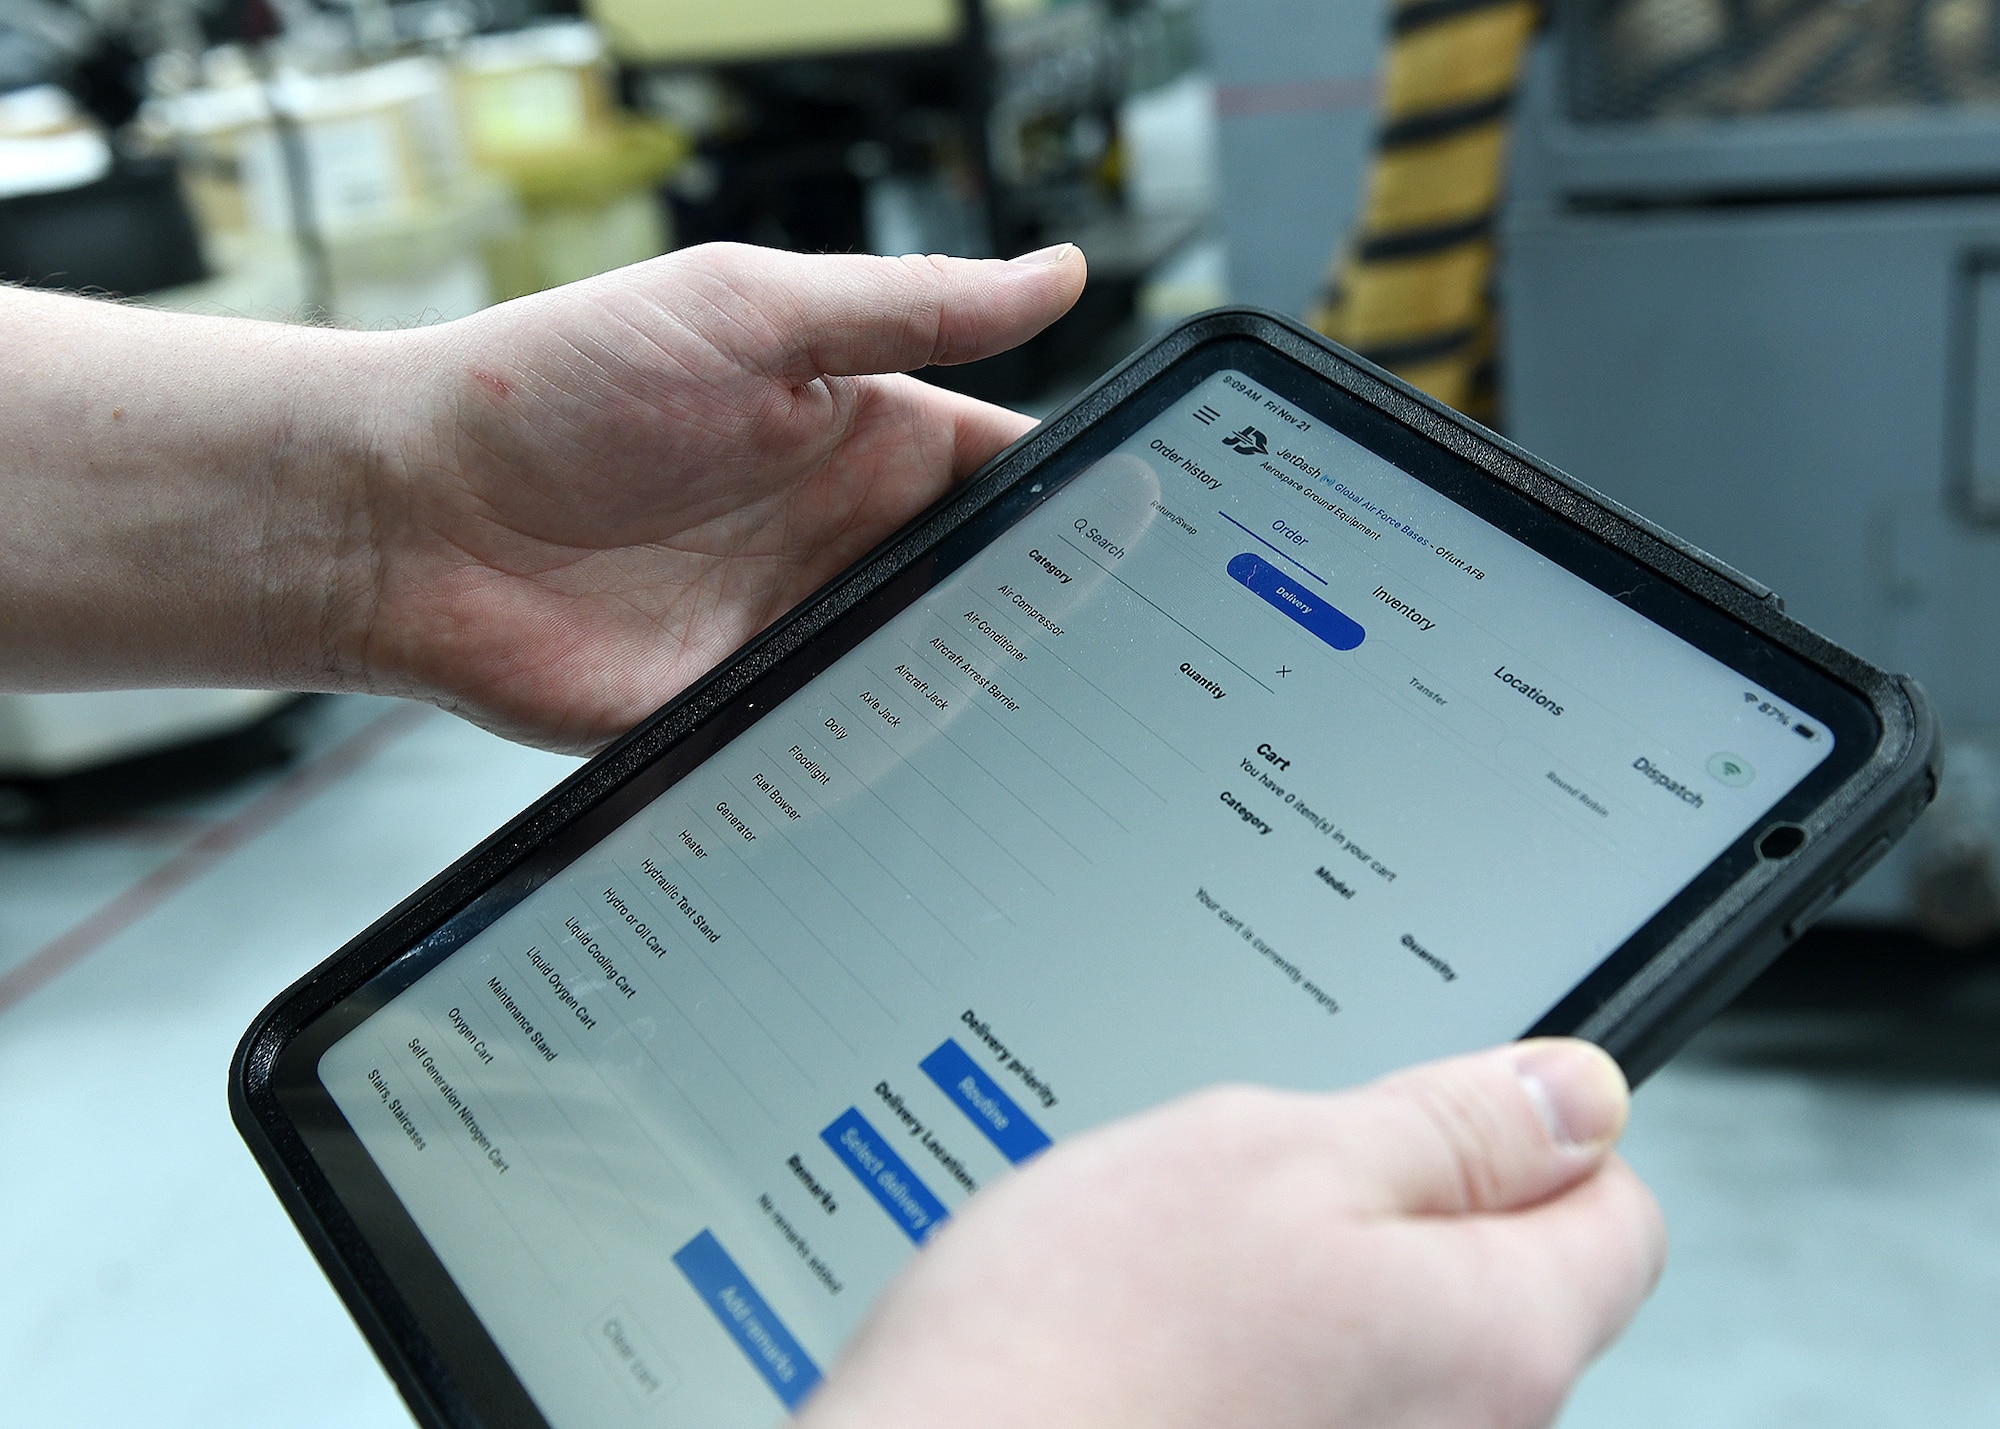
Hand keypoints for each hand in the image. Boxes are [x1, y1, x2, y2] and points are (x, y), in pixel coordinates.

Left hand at [346, 243, 1085, 749]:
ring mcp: (796, 632)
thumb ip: (911, 308)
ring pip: (930, 675)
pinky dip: (888, 757)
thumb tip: (1058, 272)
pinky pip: (844, 747)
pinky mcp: (746, 717)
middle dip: (1045, 614)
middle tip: (1119, 651)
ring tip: (1047, 721)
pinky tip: (931, 771)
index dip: (1084, 501)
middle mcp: (841, 537)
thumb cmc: (552, 388)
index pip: (1011, 472)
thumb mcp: (751, 312)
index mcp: (862, 433)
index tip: (1152, 533)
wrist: (407, 518)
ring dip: (975, 690)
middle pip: (987, 587)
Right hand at [800, 1039, 1664, 1428]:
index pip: (1620, 1214)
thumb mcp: (1271, 1156)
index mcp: (1495, 1340)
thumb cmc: (1084, 1347)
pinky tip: (1157, 1346)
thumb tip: (1579, 1093)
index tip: (1440, 1109)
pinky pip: (1314, 1404)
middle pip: (1494, 1284)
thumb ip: (1446, 1126)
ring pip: (1387, 1343)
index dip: (1533, 1135)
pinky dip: (1254, 1363)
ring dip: (1308, 1286)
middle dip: (1394, 1209)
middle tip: (1258, 1181)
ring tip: (1178, 1271)